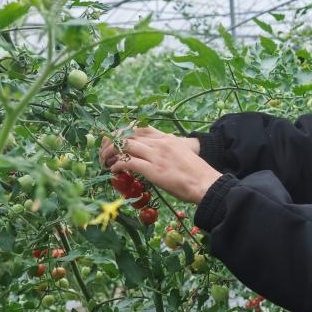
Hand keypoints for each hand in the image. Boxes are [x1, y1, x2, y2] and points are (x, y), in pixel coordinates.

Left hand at [101, 127, 219, 203]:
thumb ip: (167, 151)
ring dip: (110, 153)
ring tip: (105, 162)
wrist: (207, 184)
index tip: (114, 140)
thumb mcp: (182, 155)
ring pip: (125, 146)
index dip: (122, 132)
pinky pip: (128, 163)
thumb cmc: (197, 174)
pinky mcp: (154, 170)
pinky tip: (113, 171)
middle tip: (104, 152)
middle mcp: (160, 143)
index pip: (139, 128)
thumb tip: (154, 158)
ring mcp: (157, 156)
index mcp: (167, 138)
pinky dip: (117, 165)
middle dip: (112, 143)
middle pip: (128, 135)